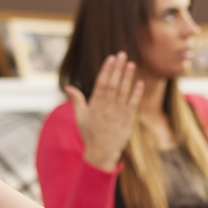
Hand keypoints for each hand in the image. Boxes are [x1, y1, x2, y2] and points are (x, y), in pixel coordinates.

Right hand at [67, 52, 144, 171]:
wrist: (101, 153)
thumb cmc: (90, 134)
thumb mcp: (80, 117)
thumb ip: (76, 100)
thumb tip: (68, 87)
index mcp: (95, 105)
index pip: (101, 83)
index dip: (107, 70)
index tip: (111, 58)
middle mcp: (106, 107)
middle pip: (112, 84)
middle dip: (117, 69)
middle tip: (122, 54)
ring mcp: (117, 114)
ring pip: (123, 92)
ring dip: (127, 77)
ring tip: (131, 64)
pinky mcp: (127, 120)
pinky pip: (133, 104)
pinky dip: (136, 94)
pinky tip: (140, 83)